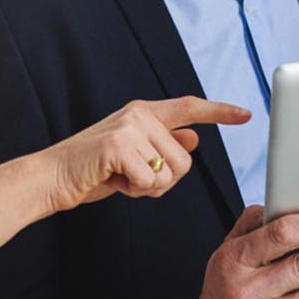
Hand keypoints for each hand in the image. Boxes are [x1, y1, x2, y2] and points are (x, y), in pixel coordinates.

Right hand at [43, 96, 249, 213]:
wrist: (52, 176)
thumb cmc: (93, 169)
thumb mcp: (134, 155)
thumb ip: (162, 144)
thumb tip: (194, 138)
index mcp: (143, 113)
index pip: (189, 108)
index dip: (219, 111)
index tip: (246, 113)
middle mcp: (139, 114)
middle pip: (185, 160)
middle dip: (164, 180)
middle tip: (131, 177)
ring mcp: (129, 127)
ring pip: (170, 173)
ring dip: (147, 187)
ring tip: (120, 177)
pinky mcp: (118, 145)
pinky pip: (150, 181)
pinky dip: (134, 190)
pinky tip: (112, 181)